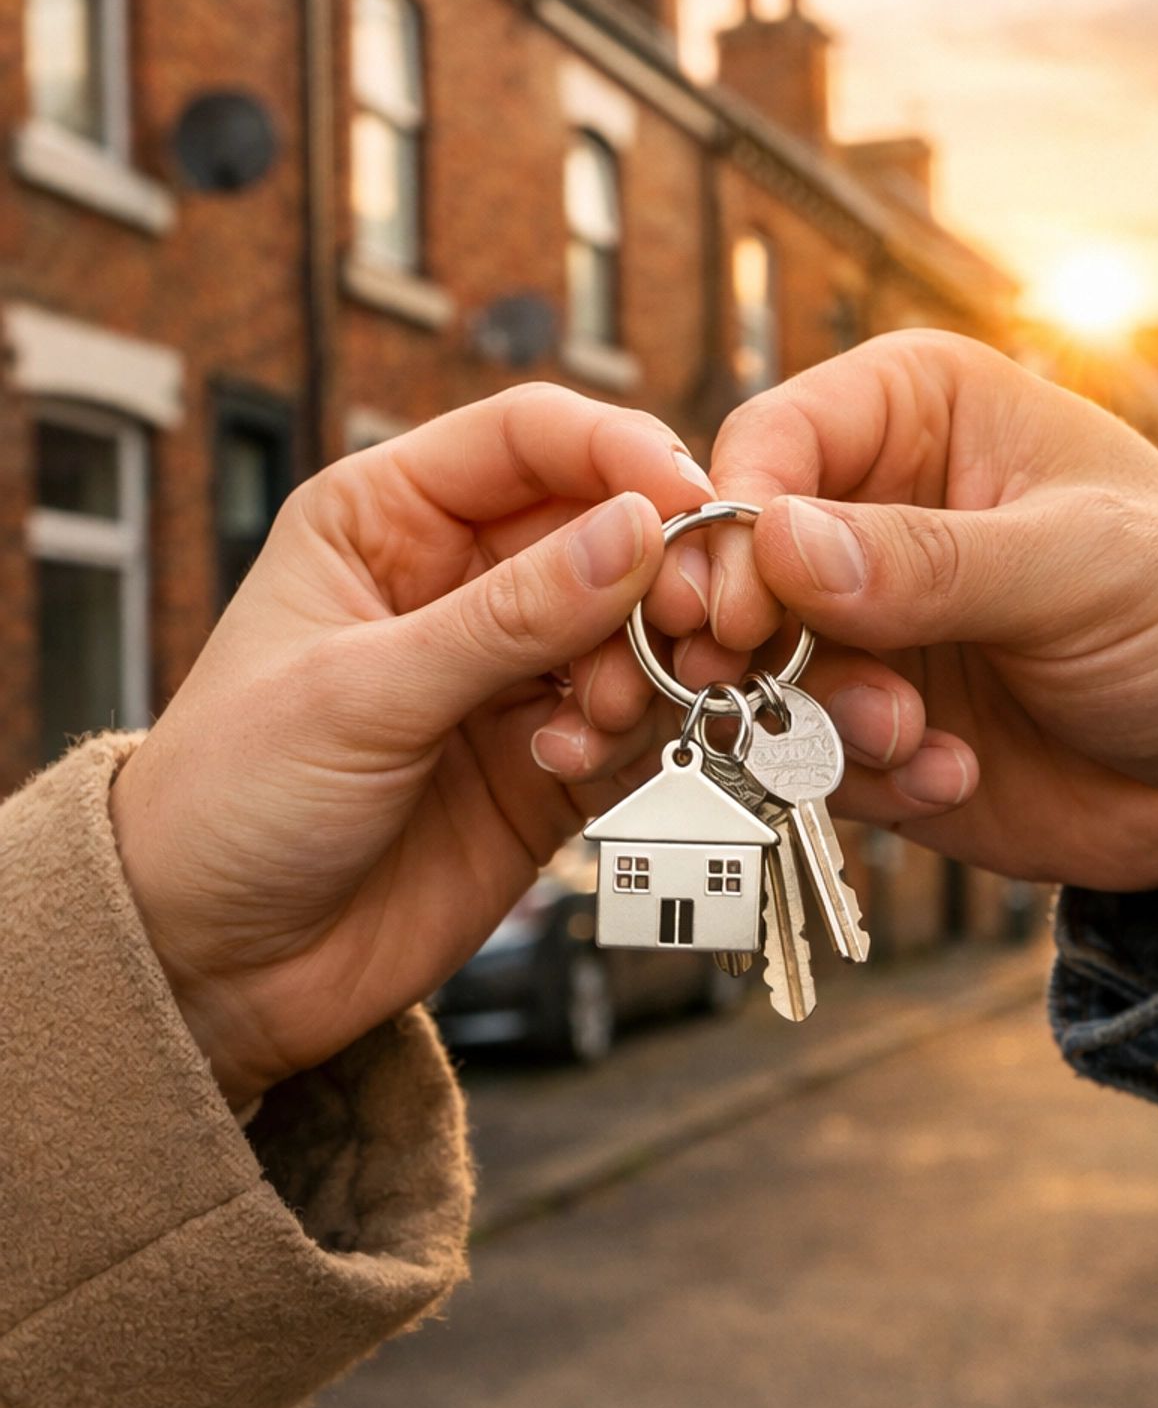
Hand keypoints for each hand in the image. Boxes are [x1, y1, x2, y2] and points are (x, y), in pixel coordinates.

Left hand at [110, 389, 715, 1108]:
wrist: (216, 969)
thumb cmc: (230, 802)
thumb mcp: (361, 694)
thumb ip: (509, 616)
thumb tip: (637, 529)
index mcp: (387, 518)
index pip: (529, 438)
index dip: (616, 453)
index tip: (685, 500)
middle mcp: (458, 581)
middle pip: (606, 527)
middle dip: (656, 572)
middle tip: (690, 622)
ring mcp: (509, 674)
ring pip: (636, 625)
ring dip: (647, 662)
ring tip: (603, 717)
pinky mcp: (548, 763)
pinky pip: (636, 720)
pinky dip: (633, 736)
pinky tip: (570, 768)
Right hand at [683, 332, 1157, 904]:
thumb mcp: (1081, 567)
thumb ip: (931, 560)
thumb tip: (780, 545)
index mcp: (915, 412)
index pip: (773, 442)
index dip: (738, 524)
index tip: (743, 609)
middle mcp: (868, 509)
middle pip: (733, 559)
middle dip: (743, 637)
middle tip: (759, 688)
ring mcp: (861, 624)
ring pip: (752, 667)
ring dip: (815, 719)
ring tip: (912, 739)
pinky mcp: (864, 722)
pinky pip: (799, 753)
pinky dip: (863, 779)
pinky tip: (953, 778)